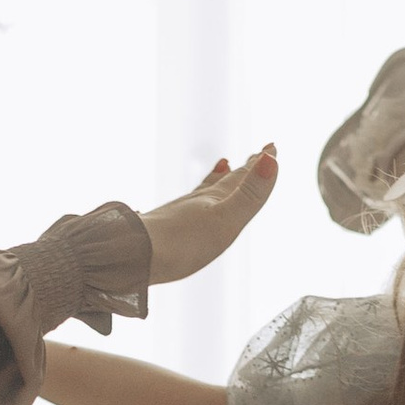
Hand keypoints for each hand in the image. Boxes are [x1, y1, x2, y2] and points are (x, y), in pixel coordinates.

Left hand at [141, 147, 278, 286]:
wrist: (132, 257)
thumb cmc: (182, 244)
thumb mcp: (225, 219)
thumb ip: (249, 194)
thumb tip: (272, 160)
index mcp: (214, 200)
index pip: (241, 176)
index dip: (258, 163)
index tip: (270, 147)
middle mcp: (196, 202)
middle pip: (225, 181)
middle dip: (243, 169)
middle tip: (256, 154)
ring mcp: (177, 214)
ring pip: (204, 191)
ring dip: (218, 180)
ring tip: (222, 168)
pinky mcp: (162, 230)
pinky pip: (184, 210)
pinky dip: (191, 202)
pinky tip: (180, 207)